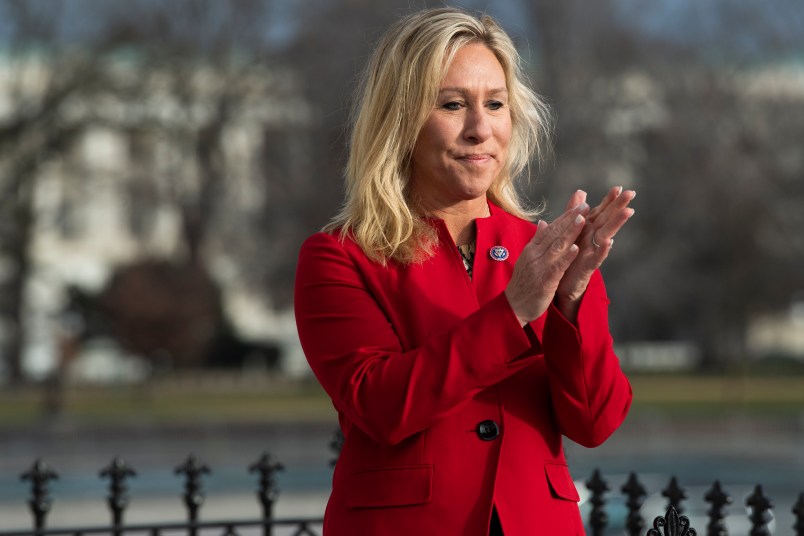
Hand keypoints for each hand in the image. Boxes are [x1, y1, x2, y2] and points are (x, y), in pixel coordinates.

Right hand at [505, 202, 588, 324]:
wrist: (513, 306)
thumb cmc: (523, 283)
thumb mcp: (528, 258)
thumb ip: (537, 240)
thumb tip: (543, 222)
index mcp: (532, 249)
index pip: (551, 229)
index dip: (565, 217)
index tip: (578, 206)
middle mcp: (535, 255)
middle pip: (555, 234)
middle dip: (570, 219)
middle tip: (584, 206)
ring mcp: (539, 267)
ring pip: (557, 247)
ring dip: (570, 233)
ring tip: (583, 220)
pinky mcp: (545, 281)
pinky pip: (557, 267)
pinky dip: (566, 257)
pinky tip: (576, 248)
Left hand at [555, 186, 635, 320]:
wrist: (560, 284)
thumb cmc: (568, 256)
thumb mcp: (571, 230)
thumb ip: (575, 211)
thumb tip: (581, 191)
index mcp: (587, 230)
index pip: (600, 212)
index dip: (609, 200)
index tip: (619, 187)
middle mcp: (592, 239)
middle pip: (607, 220)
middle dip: (619, 206)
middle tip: (632, 193)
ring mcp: (592, 253)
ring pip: (606, 235)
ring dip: (617, 223)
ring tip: (628, 211)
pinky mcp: (587, 267)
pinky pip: (596, 258)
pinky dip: (603, 250)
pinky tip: (610, 242)